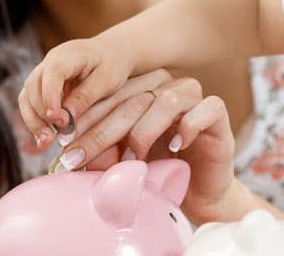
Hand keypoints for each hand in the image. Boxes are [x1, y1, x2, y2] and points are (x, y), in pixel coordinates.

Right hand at [17, 35, 133, 143]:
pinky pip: (33, 104)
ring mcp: (44, 75)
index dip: (50, 97)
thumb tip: (65, 119)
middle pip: (32, 88)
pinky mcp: (44, 87)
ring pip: (27, 97)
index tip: (56, 119)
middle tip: (52, 138)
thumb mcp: (107, 80)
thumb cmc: (113, 64)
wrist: (113, 54)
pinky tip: (45, 139)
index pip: (51, 74)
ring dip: (34, 121)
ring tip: (45, 143)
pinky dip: (37, 121)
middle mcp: (49, 63)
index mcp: (67, 55)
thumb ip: (85, 97)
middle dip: (40, 114)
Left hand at [33, 69, 236, 221]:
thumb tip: (69, 153)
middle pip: (134, 99)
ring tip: (132, 160)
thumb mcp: (125, 161)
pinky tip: (176, 146)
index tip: (65, 145)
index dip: (87, 119)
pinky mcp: (219, 115)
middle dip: (103, 131)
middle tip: (81, 157)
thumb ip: (104, 150)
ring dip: (144, 131)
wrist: (199, 194)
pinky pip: (207, 108)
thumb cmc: (162, 173)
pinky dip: (189, 125)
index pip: (112, 96)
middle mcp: (169, 90)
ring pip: (168, 99)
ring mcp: (196, 100)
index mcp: (145, 92)